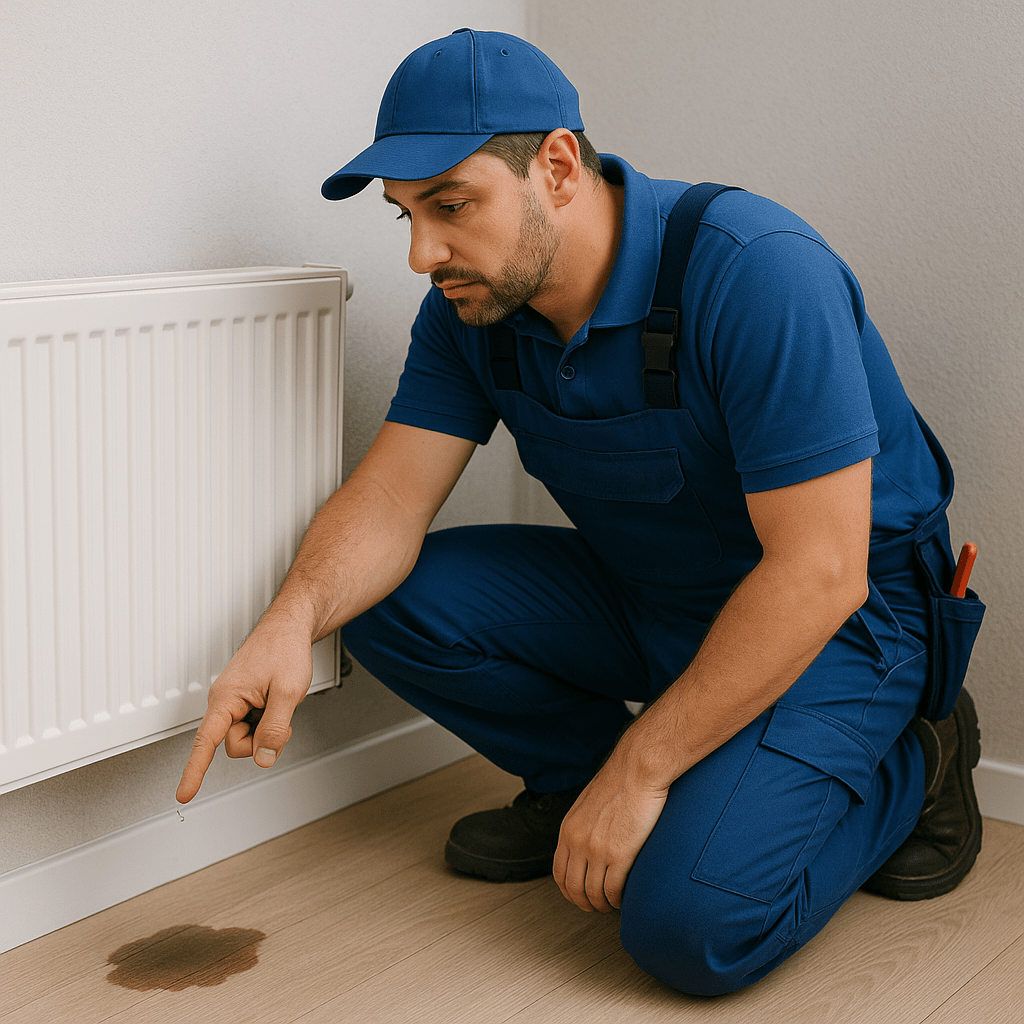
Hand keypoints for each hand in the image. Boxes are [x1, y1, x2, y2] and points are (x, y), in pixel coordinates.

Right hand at [175, 616, 312, 803]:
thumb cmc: (286, 649)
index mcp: (226, 697)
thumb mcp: (288, 692)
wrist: (291, 627)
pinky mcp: (245, 702)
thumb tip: (263, 759)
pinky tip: (278, 702)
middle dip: (262, 740)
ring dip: (268, 729)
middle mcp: (225, 700)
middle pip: (236, 744)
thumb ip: (274, 729)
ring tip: (280, 702)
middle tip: (282, 716)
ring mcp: (235, 701)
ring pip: (247, 737)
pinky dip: (269, 721)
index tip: (184, 794)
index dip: (194, 771)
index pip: (205, 742)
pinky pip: (254, 725)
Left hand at [552, 759, 668, 913]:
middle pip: (573, 889)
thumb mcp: (588, 804)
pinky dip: (618, 900)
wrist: (637, 769)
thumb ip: (582, 826)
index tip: (580, 896)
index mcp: (568, 829)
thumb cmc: (619, 782)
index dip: (569, 891)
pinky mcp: (620, 854)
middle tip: (598, 906)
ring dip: (603, 905)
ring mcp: (597, 850)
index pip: (559, 873)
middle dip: (584, 903)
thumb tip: (585, 846)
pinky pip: (614, 890)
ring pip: (593, 894)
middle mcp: (577, 842)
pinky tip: (625, 897)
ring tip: (613, 904)